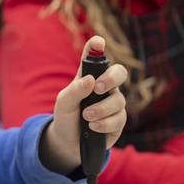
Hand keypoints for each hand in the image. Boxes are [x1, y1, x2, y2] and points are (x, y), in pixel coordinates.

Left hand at [41, 36, 127, 173]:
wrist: (68, 142)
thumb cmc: (66, 116)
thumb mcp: (63, 102)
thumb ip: (74, 90)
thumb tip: (90, 80)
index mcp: (88, 76)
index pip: (94, 57)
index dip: (97, 46)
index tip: (97, 41)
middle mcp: (105, 87)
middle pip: (119, 72)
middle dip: (111, 78)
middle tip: (98, 87)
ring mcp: (114, 103)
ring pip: (119, 100)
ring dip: (101, 108)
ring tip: (86, 116)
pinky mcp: (118, 121)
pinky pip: (119, 118)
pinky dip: (104, 123)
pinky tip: (92, 126)